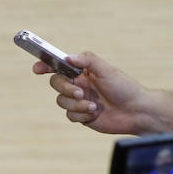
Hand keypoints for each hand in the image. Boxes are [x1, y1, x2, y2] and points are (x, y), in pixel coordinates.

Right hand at [33, 51, 164, 134]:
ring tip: (94, 106)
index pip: (59, 66)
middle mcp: (78, 84)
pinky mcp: (81, 116)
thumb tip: (67, 57)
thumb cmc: (124, 88)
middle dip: (65, 88)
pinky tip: (95, 114)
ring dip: (77, 104)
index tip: (37, 68)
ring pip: (61, 101)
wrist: (136, 112)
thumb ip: (87, 61)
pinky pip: (70, 115)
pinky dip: (81, 115)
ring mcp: (79, 101)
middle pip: (56, 83)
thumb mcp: (107, 70)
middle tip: (80, 92)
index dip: (45, 65)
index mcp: (83, 72)